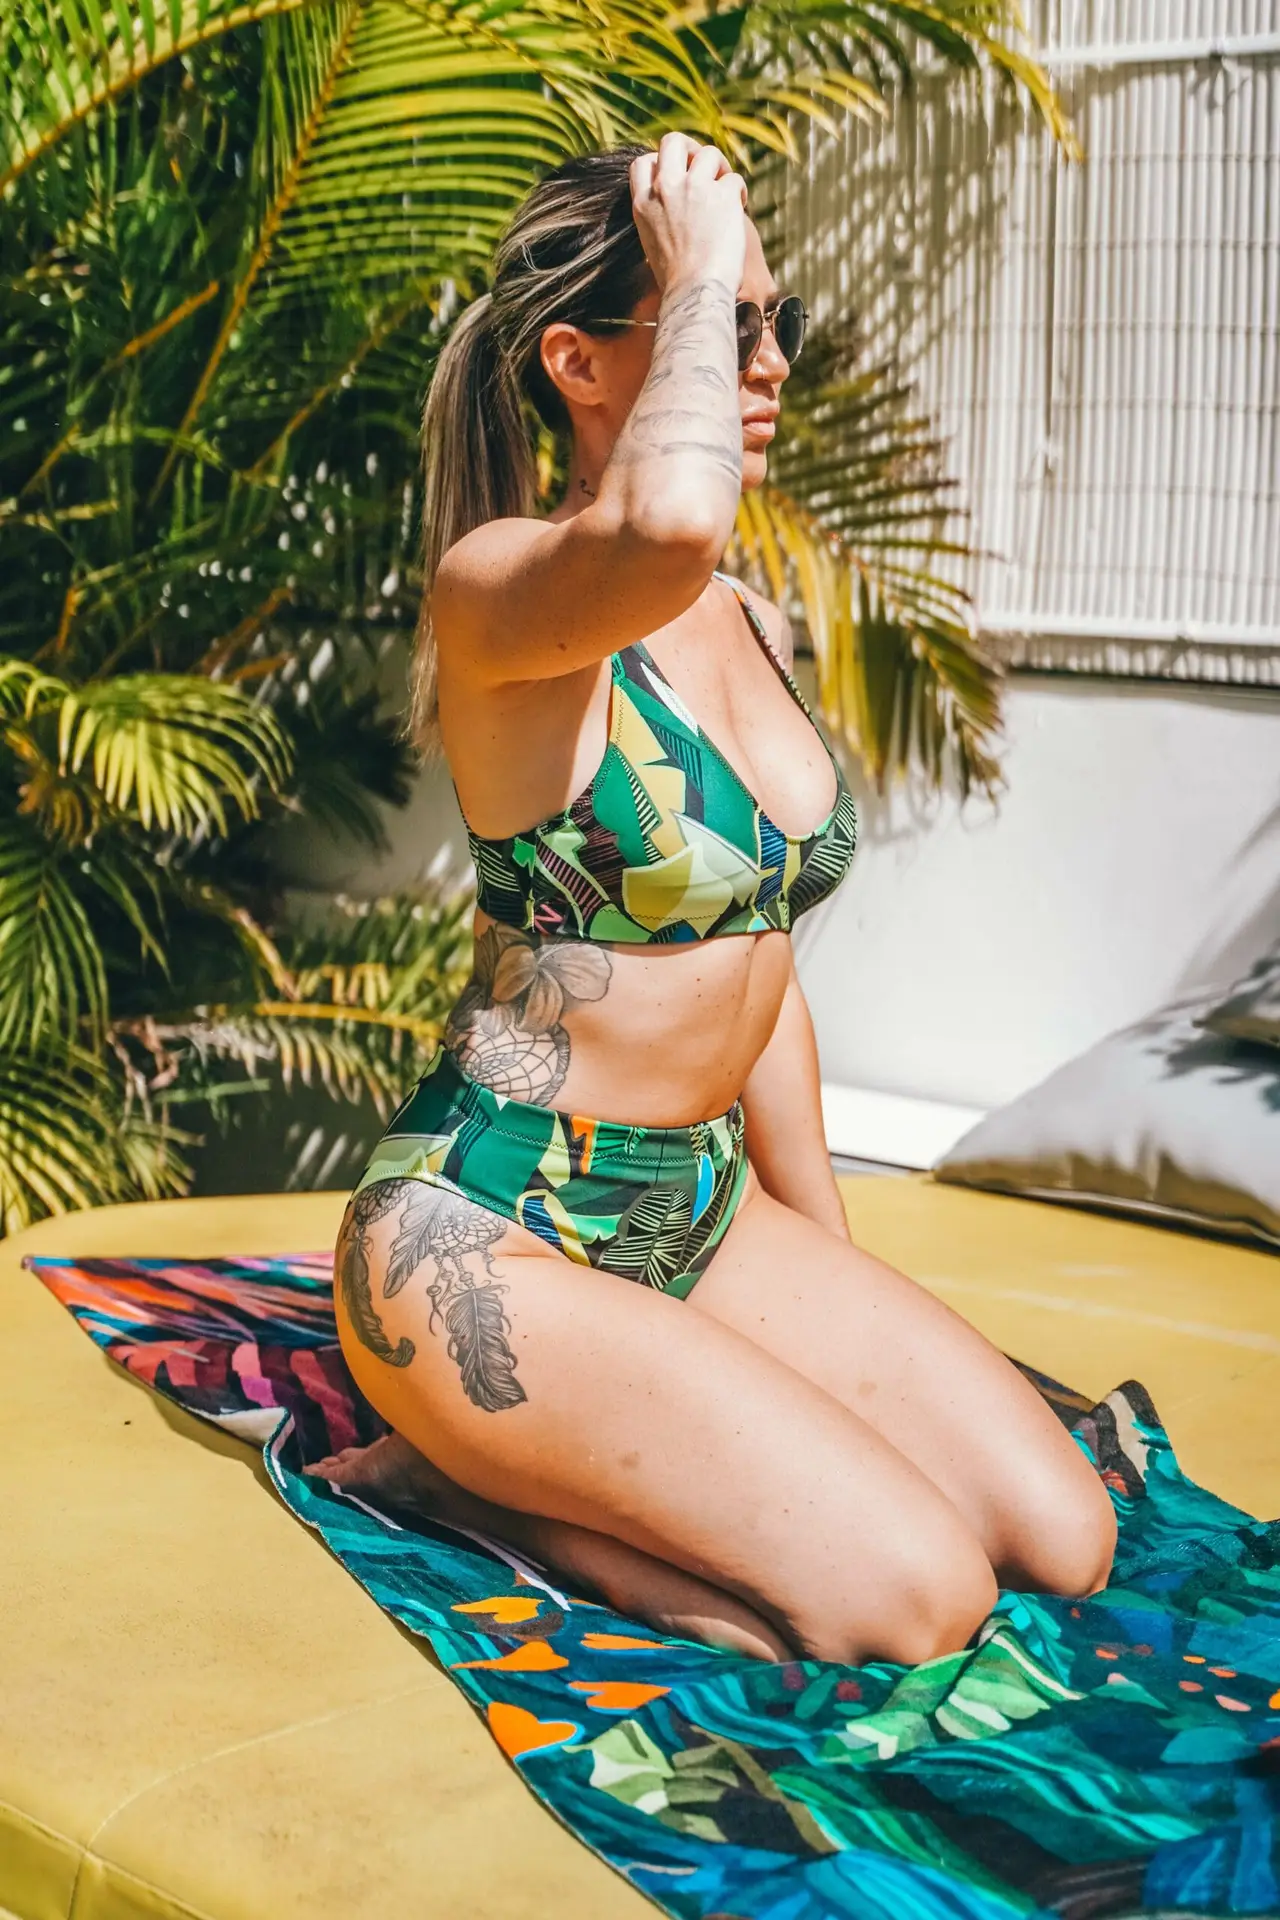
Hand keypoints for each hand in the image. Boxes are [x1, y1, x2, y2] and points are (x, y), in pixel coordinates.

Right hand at [629, 131, 747, 294]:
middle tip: (705, 170)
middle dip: (691, 149)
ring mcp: (694, 188)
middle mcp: (666, 189)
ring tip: (727, 193)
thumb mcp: (653, 242)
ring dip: (721, 169)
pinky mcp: (722, 195)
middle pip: (673, 141)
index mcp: (643, 203)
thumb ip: (661, 214)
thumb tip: (679, 204)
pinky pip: (735, 179)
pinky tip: (739, 210)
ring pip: (710, 153)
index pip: (643, 162)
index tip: (676, 177)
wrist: (695, 294)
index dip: (661, 163)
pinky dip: (739, 193)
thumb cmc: (677, 281)